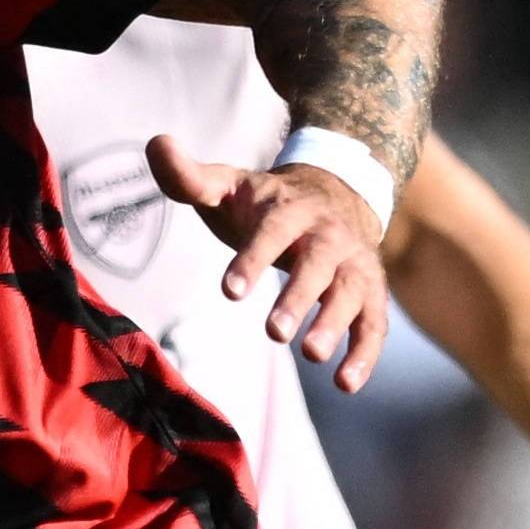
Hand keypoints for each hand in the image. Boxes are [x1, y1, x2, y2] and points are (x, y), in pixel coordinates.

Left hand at [150, 135, 391, 383]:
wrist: (337, 196)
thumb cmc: (268, 205)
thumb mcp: (230, 187)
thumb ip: (191, 177)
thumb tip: (155, 144)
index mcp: (292, 208)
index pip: (273, 231)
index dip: (253, 259)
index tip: (229, 292)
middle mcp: (330, 235)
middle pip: (319, 264)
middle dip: (299, 298)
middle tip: (274, 333)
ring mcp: (354, 265)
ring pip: (351, 294)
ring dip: (335, 324)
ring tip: (313, 355)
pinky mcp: (371, 295)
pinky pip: (374, 324)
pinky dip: (365, 354)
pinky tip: (346, 384)